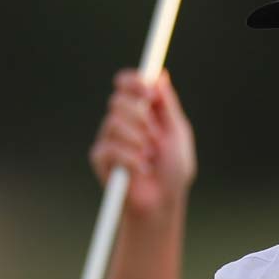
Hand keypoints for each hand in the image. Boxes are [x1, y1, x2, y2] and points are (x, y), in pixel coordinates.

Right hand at [88, 69, 196, 223]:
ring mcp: (109, 138)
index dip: (134, 81)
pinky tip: (142, 170)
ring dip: (137, 140)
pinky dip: (131, 159)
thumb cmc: (174, 170)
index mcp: (142, 110)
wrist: (162, 202)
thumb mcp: (177, 133)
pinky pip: (109, 148)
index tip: (147, 91)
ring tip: (150, 157)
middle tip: (155, 135)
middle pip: (118, 99)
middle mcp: (123, 120)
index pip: (127, 83)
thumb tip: (160, 75)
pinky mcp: (100, 158)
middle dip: (139, 116)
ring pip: (113, 122)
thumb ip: (168, 105)